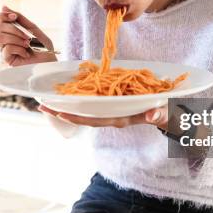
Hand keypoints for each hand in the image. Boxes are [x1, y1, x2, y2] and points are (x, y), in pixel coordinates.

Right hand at [0, 6, 56, 65]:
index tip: (15, 17)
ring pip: (0, 37)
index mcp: (10, 30)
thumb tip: (3, 6)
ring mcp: (4, 49)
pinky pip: (6, 49)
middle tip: (27, 36)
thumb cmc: (42, 47)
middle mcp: (5, 39)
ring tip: (27, 44)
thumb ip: (20, 18)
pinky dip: (19, 49)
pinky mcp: (6, 59)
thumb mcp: (33, 29)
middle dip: (15, 29)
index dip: (3, 16)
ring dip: (17, 39)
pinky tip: (26, 54)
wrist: (49, 62)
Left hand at [37, 104, 168, 128]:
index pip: (96, 120)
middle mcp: (113, 116)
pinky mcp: (113, 103)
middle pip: (84, 116)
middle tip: (41, 106)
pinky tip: (65, 92)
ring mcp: (112, 110)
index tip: (60, 112)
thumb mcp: (167, 114)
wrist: (170, 115)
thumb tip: (152, 115)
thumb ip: (161, 115)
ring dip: (66, 106)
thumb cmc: (167, 114)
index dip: (78, 117)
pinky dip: (78, 98)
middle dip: (63, 112)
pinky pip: (92, 103)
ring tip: (46, 101)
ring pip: (85, 110)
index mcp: (122, 118)